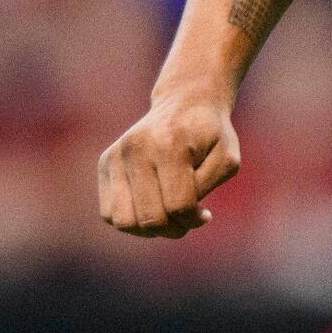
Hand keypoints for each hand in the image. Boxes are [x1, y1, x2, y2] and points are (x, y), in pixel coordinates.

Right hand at [97, 84, 240, 238]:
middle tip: (187, 218)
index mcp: (170, 145)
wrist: (185, 101)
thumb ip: (206, 187)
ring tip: (167, 217)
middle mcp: (137, 149)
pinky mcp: (105, 162)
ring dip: (149, 230)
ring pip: (123, 221)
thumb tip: (180, 214)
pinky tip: (151, 208)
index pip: (178, 206)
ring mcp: (116, 155)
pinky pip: (109, 213)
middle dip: (174, 229)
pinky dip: (131, 220)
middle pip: (149, 218)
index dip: (195, 220)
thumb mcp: (226, 160)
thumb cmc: (211, 135)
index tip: (206, 214)